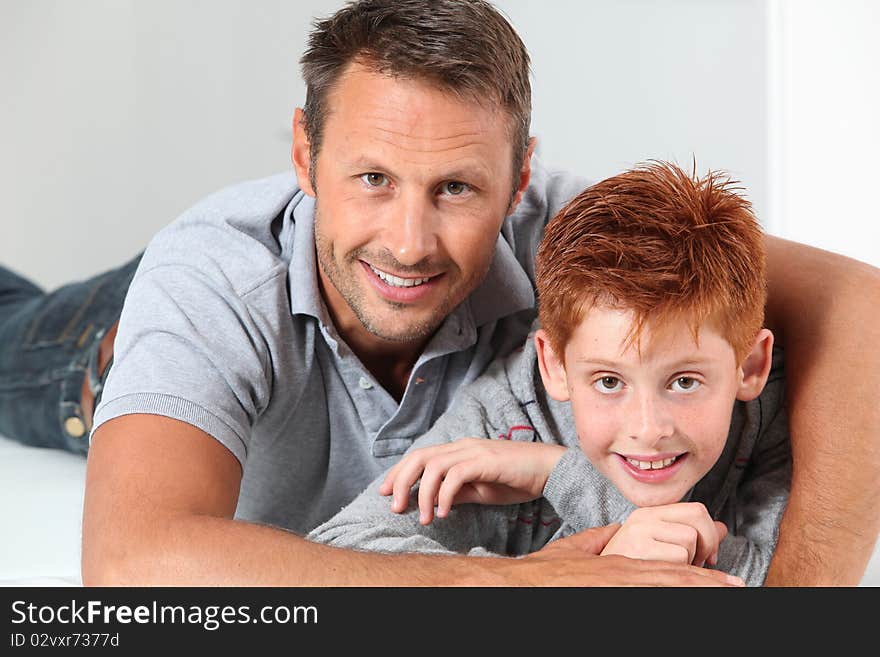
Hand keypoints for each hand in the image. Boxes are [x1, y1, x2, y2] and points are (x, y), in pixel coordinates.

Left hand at [378, 438, 565, 523]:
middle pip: (419, 456)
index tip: (385, 493)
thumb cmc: (517, 479)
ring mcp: (473, 451)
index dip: (398, 473)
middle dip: (400, 481)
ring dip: (422, 493)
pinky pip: (455, 475)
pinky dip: (444, 495)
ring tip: (423, 517)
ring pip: (433, 466)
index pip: (420, 456)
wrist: (550, 469)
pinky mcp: (485, 460)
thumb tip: (432, 501)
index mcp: (459, 450)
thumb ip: (457, 492)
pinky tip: (444, 513)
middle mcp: (462, 446)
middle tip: (394, 507)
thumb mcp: (481, 489)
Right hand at [511, 524, 742, 586]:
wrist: (520, 583)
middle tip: (739, 586)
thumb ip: (598, 541)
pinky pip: (647, 596)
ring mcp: (618, 588)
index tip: (727, 581)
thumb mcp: (575, 551)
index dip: (701, 576)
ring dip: (694, 590)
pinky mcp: (608, 594)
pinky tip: (686, 595)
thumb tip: (614, 531)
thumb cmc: (545, 572)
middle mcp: (626, 576)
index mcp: (622, 564)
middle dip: (709, 585)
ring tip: (726, 591)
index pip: (670, 568)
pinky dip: (670, 596)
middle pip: (677, 579)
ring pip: (666, 586)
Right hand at [600, 502, 727, 566]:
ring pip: (689, 540)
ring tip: (671, 570)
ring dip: (689, 562)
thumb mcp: (655, 543)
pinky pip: (679, 558)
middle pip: (698, 519)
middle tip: (700, 563)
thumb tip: (722, 528)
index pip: (696, 509)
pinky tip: (665, 574)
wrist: (592, 581)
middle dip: (706, 545)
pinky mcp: (639, 549)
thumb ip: (687, 532)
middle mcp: (643, 518)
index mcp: (648, 514)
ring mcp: (640, 532)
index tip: (708, 555)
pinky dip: (679, 572)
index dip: (710, 533)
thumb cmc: (626, 567)